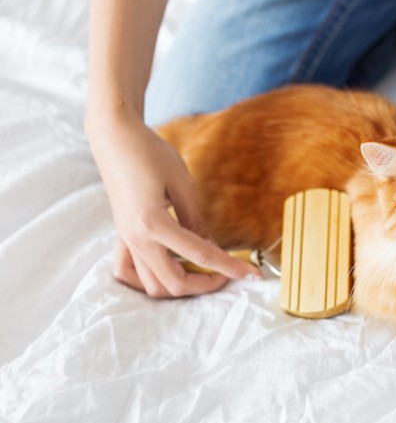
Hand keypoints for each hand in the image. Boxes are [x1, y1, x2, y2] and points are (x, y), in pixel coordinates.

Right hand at [86, 112, 261, 297]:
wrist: (115, 138)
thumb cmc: (150, 153)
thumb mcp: (183, 184)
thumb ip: (197, 222)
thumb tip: (213, 249)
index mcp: (153, 223)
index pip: (200, 255)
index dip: (230, 267)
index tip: (252, 275)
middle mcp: (137, 238)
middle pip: (173, 283)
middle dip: (204, 284)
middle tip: (227, 272)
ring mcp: (126, 240)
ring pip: (151, 285)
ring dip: (179, 285)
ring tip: (202, 271)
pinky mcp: (122, 236)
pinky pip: (129, 272)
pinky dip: (149, 279)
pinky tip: (168, 268)